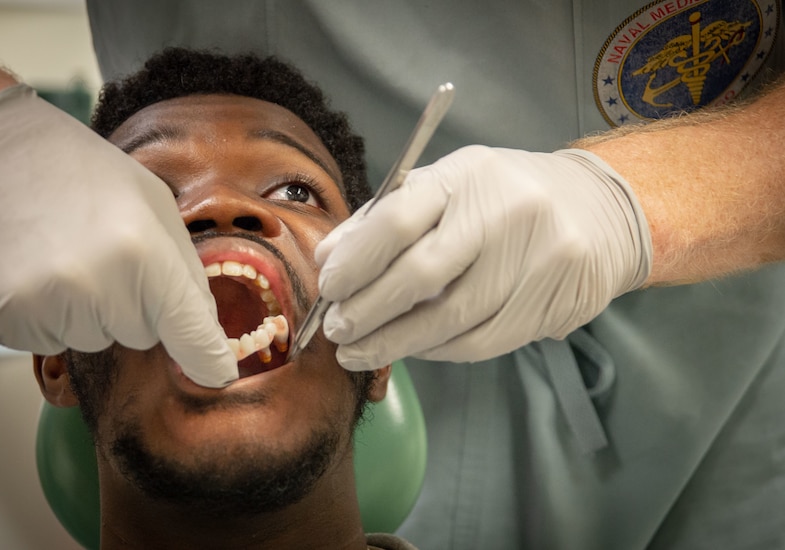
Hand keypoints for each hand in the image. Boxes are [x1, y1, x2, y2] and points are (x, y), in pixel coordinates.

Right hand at [0, 85, 236, 386]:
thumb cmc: (78, 169)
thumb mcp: (152, 203)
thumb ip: (183, 268)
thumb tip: (203, 326)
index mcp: (141, 251)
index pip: (187, 330)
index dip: (207, 357)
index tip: (219, 374)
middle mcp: (95, 286)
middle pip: (141, 335)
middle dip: (132, 304)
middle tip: (100, 252)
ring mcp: (41, 304)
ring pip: (94, 339)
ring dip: (87, 311)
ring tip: (61, 253)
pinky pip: (47, 340)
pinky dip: (46, 314)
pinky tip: (32, 267)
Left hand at [315, 145, 651, 369]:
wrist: (597, 210)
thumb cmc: (502, 197)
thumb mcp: (446, 187)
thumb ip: (384, 218)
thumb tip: (329, 258)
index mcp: (466, 176)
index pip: (397, 220)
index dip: (355, 262)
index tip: (328, 289)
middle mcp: (504, 212)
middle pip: (421, 276)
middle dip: (367, 312)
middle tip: (337, 331)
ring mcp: (536, 258)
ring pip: (450, 320)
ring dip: (395, 343)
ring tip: (361, 351)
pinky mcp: (555, 301)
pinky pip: (481, 341)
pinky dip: (437, 351)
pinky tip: (413, 349)